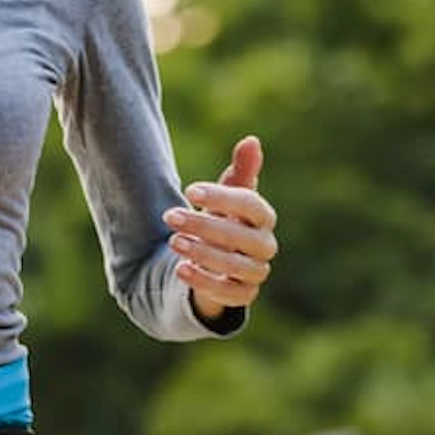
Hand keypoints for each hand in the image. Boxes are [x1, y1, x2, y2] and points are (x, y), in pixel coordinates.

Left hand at [164, 135, 276, 320]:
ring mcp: (256, 272)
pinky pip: (230, 294)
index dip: (223, 198)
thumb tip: (252, 140)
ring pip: (237, 266)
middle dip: (205, 226)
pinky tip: (181, 269)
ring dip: (203, 253)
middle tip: (170, 216)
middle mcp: (264, 246)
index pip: (252, 206)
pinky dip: (205, 282)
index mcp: (262, 218)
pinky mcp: (243, 294)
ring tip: (173, 241)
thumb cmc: (224, 220)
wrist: (217, 260)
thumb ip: (240, 171)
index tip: (189, 190)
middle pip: (243, 238)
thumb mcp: (226, 196)